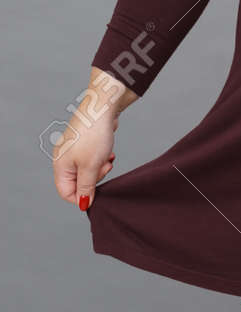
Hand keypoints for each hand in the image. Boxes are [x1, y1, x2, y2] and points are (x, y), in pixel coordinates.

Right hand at [53, 72, 129, 210]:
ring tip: (108, 158)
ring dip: (100, 168)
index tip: (97, 192)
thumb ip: (86, 187)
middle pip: (77, 181)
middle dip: (94, 179)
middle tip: (106, 168)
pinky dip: (102, 157)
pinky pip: (92, 157)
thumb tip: (83, 204)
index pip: (66, 192)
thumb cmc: (94, 135)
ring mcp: (74, 148)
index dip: (82, 196)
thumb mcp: (91, 166)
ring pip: (87, 169)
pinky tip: (109, 151)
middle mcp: (64, 157)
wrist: (102, 107)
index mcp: (60, 165)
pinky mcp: (84, 141)